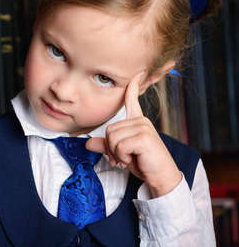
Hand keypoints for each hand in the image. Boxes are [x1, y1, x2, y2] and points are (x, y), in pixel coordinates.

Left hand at [86, 72, 181, 197]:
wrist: (160, 177)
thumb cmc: (142, 162)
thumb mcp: (120, 153)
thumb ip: (105, 146)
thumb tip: (87, 143)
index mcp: (137, 121)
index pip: (132, 99)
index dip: (133, 86)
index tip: (137, 72)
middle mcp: (141, 121)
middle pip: (109, 129)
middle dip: (111, 148)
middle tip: (123, 157)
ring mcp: (143, 127)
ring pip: (112, 137)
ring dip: (116, 153)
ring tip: (129, 158)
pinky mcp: (144, 137)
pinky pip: (119, 146)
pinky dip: (122, 157)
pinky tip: (133, 159)